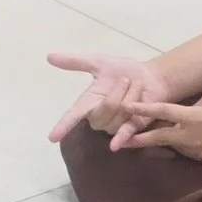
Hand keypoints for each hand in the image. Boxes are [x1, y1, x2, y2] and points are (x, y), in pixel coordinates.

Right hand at [46, 51, 177, 146]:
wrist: (152, 76)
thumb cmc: (124, 70)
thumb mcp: (98, 62)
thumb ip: (75, 61)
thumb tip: (49, 56)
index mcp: (90, 101)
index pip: (73, 115)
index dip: (63, 126)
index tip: (51, 137)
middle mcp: (101, 116)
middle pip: (102, 114)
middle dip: (116, 94)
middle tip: (127, 80)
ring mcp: (117, 124)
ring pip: (117, 117)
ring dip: (130, 97)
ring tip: (137, 88)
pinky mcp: (134, 128)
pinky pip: (125, 134)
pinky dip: (119, 139)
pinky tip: (115, 145)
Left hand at [115, 92, 201, 164]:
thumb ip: (194, 104)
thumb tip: (184, 111)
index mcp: (195, 117)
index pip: (163, 112)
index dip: (142, 109)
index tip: (126, 108)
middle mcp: (193, 137)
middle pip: (159, 137)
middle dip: (138, 139)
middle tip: (119, 141)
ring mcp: (200, 152)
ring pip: (173, 145)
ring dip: (162, 140)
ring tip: (143, 137)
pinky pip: (188, 151)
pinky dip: (181, 145)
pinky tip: (178, 140)